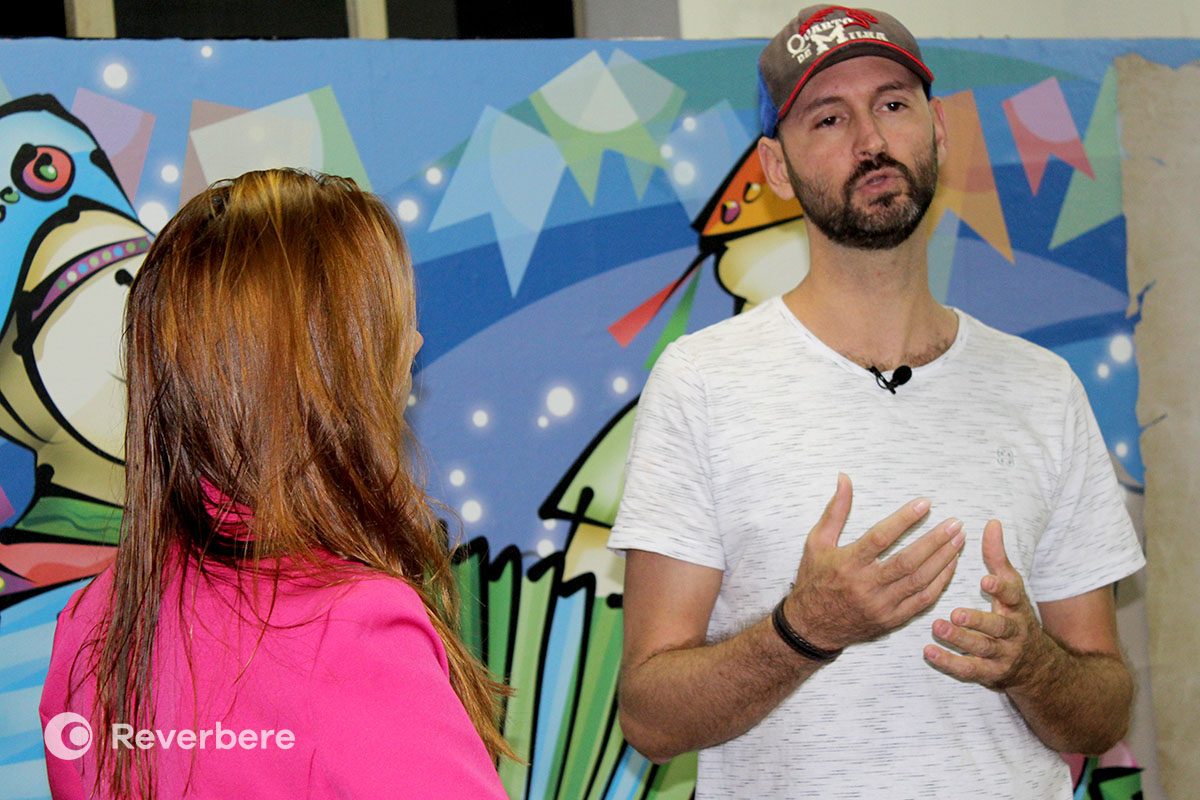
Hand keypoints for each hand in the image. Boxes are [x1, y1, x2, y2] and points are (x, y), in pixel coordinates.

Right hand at [783, 473, 964, 651]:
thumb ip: (835, 510)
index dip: (904, 519)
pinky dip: (940, 582)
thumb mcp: (817, 542)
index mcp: (847, 563)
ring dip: (943, 559)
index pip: (880, 538)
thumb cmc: (815, 579)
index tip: (925, 503)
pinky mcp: (891, 620)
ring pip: (919, 581)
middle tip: (955, 523)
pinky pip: (922, 601)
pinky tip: (950, 565)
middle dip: (935, 540)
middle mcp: (865, 586)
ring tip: (958, 539)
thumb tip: (844, 478)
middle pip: (908, 561)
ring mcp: (881, 605)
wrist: (812, 626)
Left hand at [924, 520, 1052, 688]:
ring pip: (982, 648)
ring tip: (937, 627)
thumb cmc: (1014, 615)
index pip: (1013, 595)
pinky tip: (929, 652)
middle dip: (977, 620)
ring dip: (960, 640)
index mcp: (1017, 607)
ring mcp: (1003, 654)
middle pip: (998, 626)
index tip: (985, 580)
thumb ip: (998, 557)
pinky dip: (949, 662)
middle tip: (955, 613)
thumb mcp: (1011, 587)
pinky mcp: (990, 673)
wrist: (1035, 665)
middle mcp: (1013, 631)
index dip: (1000, 588)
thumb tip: (992, 522)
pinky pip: (969, 670)